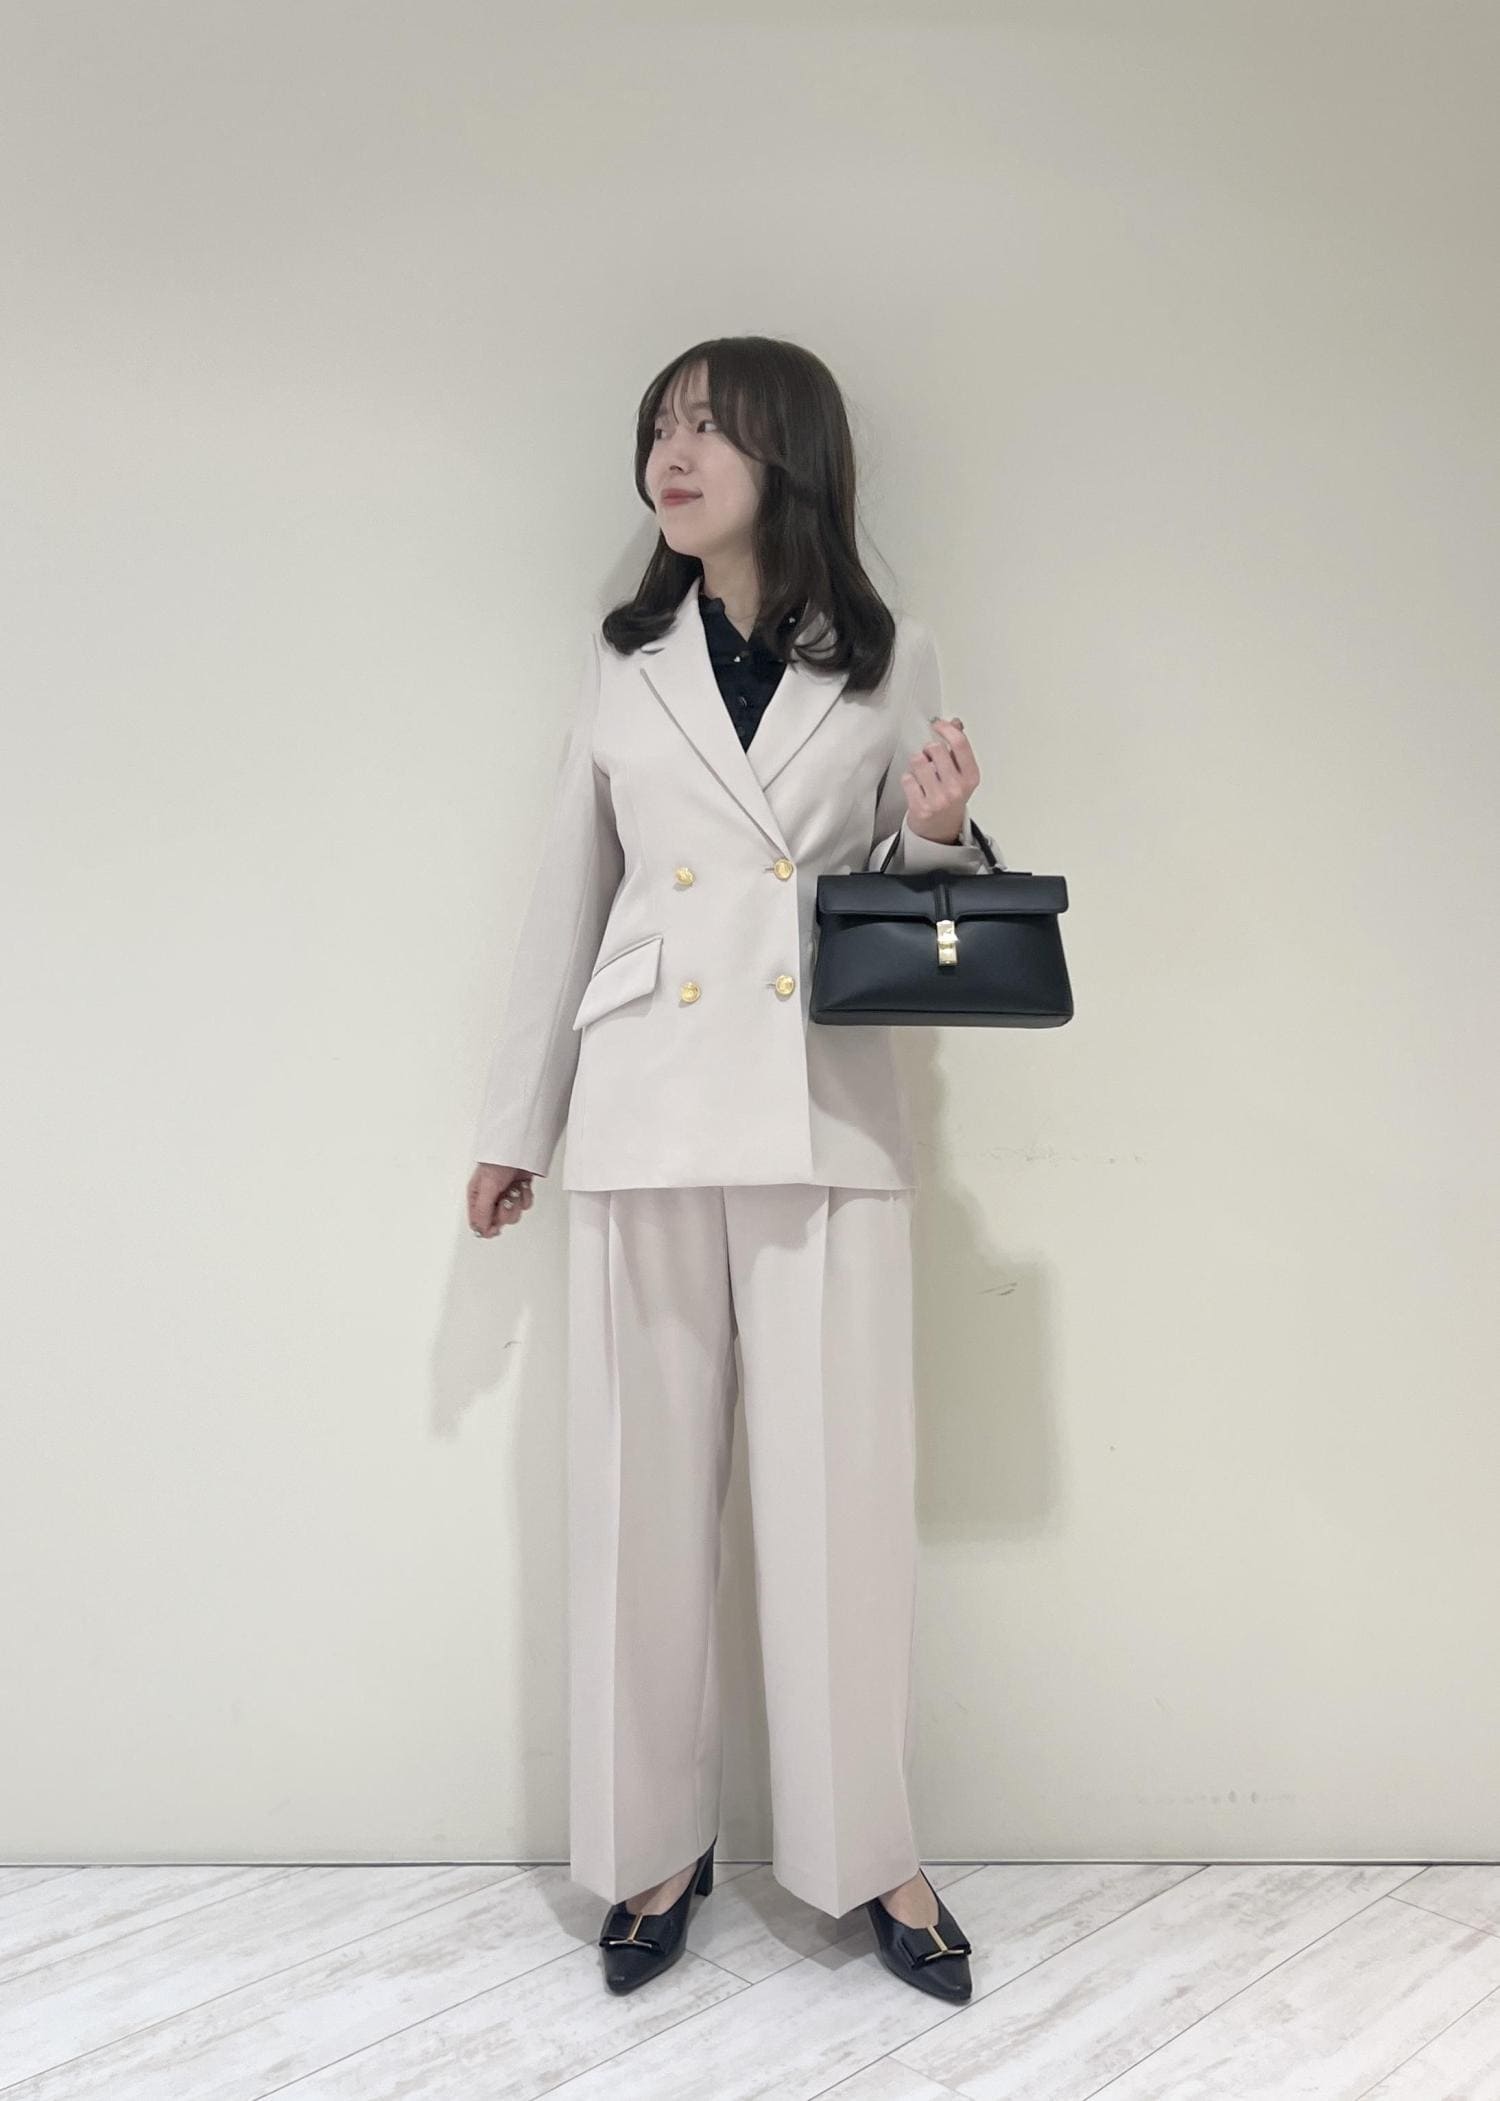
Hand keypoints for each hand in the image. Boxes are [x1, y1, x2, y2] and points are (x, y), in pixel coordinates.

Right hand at [468, 1162, 536, 1237]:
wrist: (519, 1148)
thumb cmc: (498, 1161)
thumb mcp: (486, 1188)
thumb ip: (482, 1211)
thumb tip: (481, 1230)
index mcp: (476, 1197)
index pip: (478, 1222)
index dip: (488, 1228)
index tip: (496, 1228)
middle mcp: (490, 1198)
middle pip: (498, 1221)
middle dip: (505, 1211)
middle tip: (505, 1199)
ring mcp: (505, 1195)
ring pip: (513, 1215)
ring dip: (516, 1202)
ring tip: (514, 1189)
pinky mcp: (519, 1191)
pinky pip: (525, 1205)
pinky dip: (525, 1196)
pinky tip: (522, 1185)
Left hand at [902, 715, 978, 844]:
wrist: (941, 830)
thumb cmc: (951, 798)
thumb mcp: (962, 774)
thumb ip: (958, 748)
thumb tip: (955, 723)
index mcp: (971, 777)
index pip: (959, 743)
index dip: (945, 728)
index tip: (937, 724)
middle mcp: (956, 788)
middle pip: (935, 748)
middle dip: (928, 749)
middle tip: (929, 758)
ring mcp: (939, 799)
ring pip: (918, 761)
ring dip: (917, 763)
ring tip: (922, 773)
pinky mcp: (921, 807)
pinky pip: (907, 779)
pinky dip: (909, 780)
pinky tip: (916, 787)